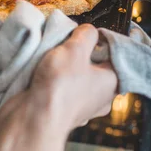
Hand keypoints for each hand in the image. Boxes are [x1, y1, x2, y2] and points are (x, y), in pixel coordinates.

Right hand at [0, 24, 117, 135]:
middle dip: (81, 52)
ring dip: (65, 66)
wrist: (34, 118)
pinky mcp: (62, 112)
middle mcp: (101, 98)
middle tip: (68, 43)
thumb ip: (86, 34)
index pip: (117, 55)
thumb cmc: (61, 86)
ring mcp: (81, 107)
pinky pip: (61, 89)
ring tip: (52, 55)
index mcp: (113, 82)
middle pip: (95, 65)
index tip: (90, 32)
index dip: (104, 40)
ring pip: (77, 77)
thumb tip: (88, 31)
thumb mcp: (75, 48)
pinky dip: (54, 80)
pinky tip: (43, 71)